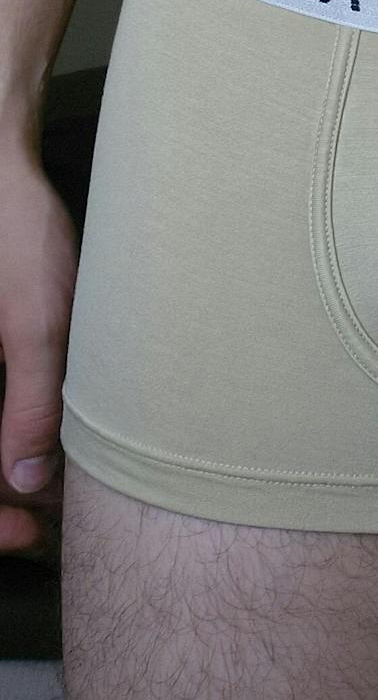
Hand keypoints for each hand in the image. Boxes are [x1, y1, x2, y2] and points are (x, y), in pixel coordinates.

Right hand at [0, 141, 79, 564]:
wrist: (1, 165)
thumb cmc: (16, 232)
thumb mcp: (37, 323)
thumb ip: (31, 407)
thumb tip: (28, 484)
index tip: (26, 534)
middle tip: (42, 522)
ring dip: (0, 471)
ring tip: (50, 489)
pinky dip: (2, 433)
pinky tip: (38, 444)